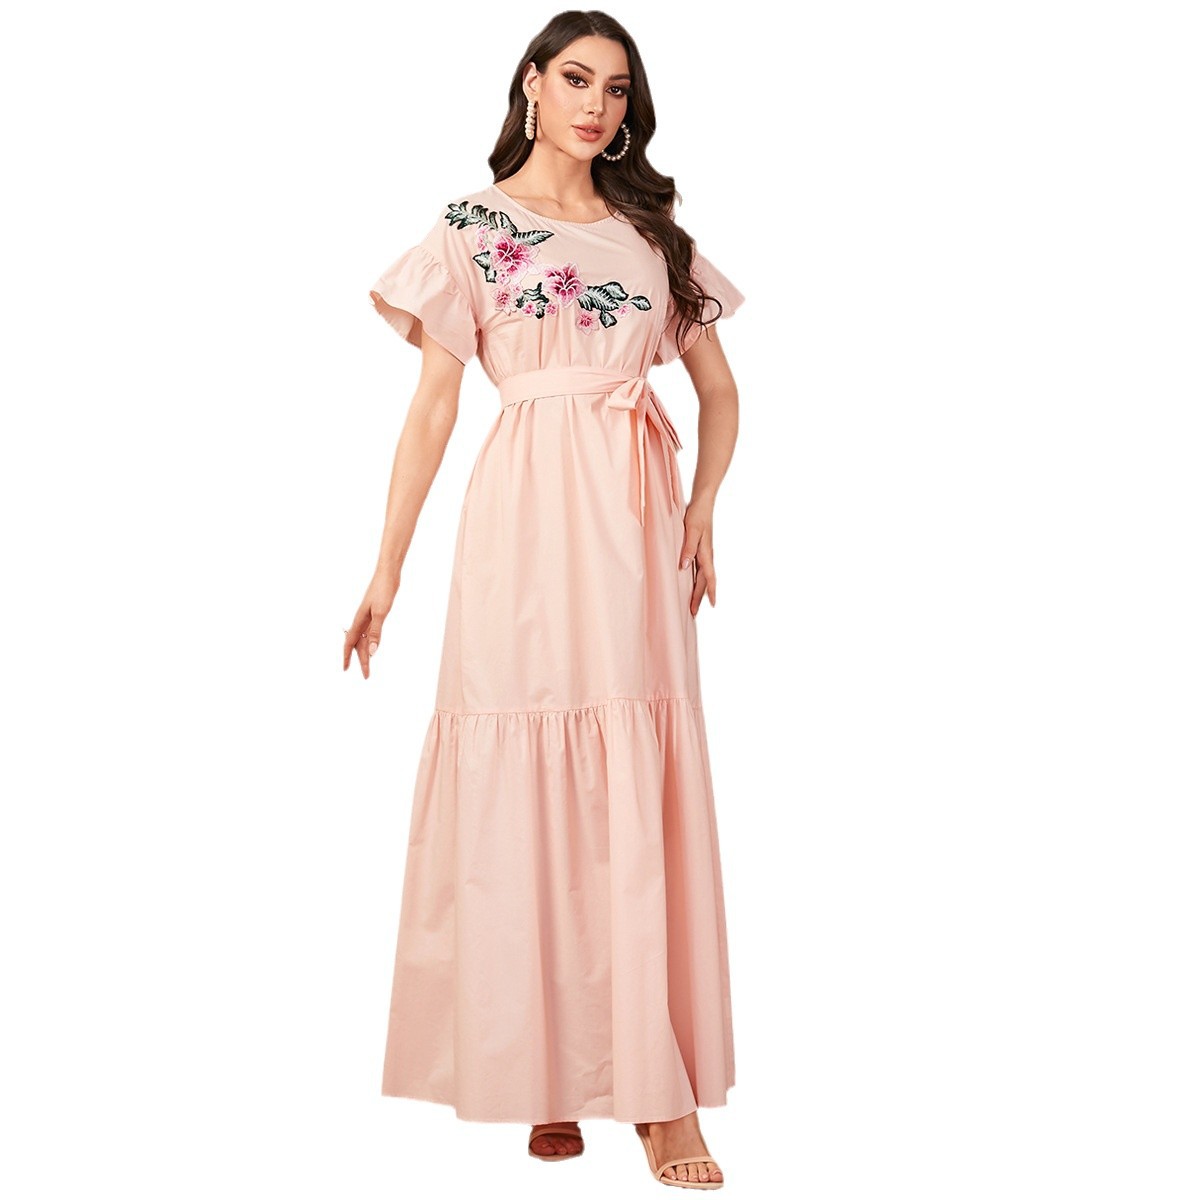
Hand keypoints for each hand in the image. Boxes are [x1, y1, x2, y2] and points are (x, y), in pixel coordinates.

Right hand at [343, 571, 399, 678]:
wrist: (388, 573)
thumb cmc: (384, 590)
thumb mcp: (381, 613)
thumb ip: (376, 633)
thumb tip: (371, 653)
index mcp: (360, 620)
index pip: (350, 643)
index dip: (347, 657)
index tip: (345, 670)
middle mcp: (362, 619)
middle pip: (358, 644)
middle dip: (361, 660)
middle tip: (366, 676)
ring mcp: (368, 616)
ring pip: (364, 638)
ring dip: (365, 652)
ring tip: (369, 665)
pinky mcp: (375, 612)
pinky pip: (369, 632)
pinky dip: (370, 641)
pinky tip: (372, 646)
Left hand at [679, 498, 715, 616]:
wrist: (703, 501)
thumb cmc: (696, 514)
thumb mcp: (691, 530)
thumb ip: (688, 548)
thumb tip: (685, 567)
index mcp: (705, 553)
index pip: (708, 578)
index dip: (708, 592)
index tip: (710, 606)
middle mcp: (706, 555)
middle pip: (705, 581)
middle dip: (700, 597)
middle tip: (694, 613)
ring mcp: (704, 552)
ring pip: (702, 576)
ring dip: (699, 590)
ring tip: (693, 602)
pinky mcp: (700, 547)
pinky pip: (699, 568)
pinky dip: (697, 578)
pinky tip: (691, 581)